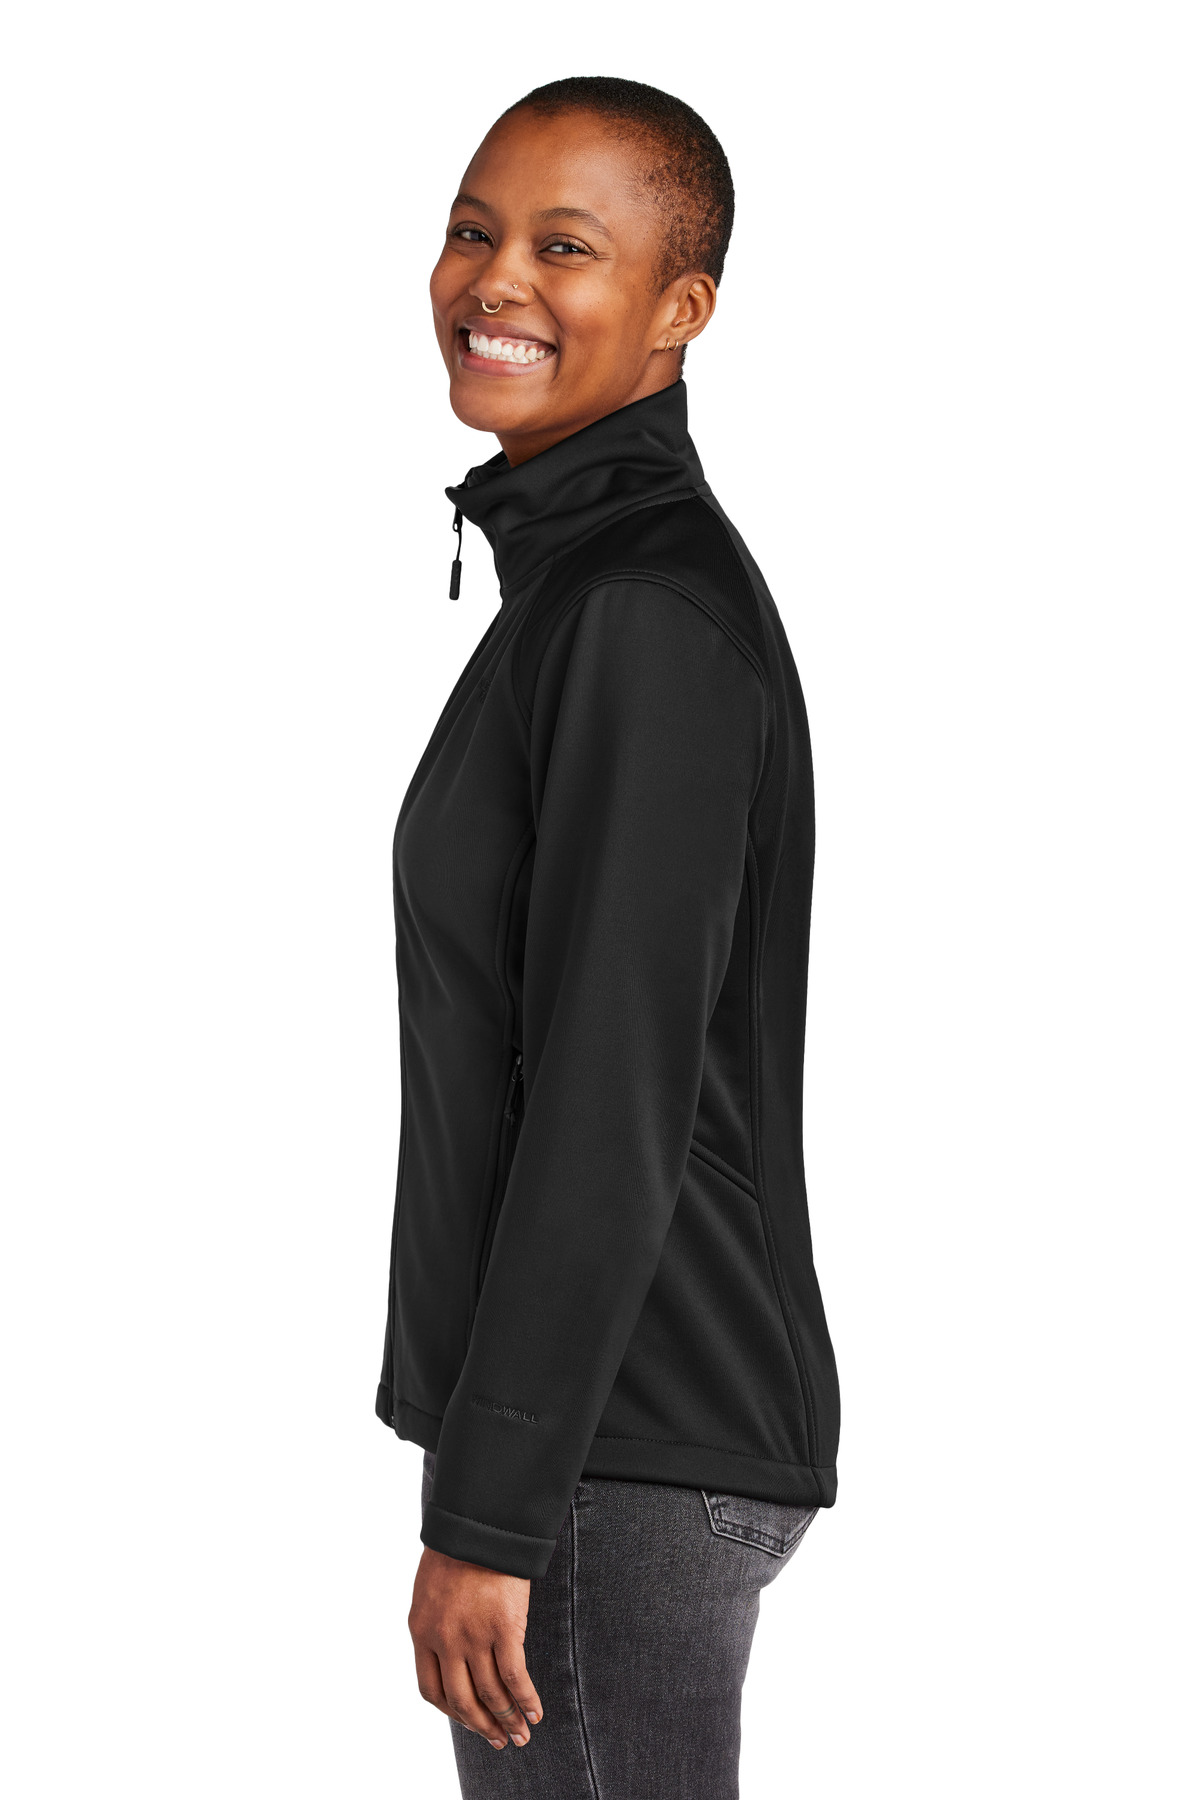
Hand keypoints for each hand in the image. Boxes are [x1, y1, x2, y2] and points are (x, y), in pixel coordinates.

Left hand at [409, 1546, 543, 1750]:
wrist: (479, 1522)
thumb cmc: (457, 1549)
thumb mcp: (430, 1590)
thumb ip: (436, 1624)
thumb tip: (450, 1654)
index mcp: (421, 1631)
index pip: (432, 1690)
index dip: (452, 1712)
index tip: (469, 1721)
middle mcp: (444, 1641)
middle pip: (462, 1701)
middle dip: (482, 1727)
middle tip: (499, 1741)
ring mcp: (474, 1636)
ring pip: (491, 1695)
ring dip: (507, 1720)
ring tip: (520, 1735)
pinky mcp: (504, 1628)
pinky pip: (515, 1678)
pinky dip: (525, 1701)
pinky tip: (535, 1713)